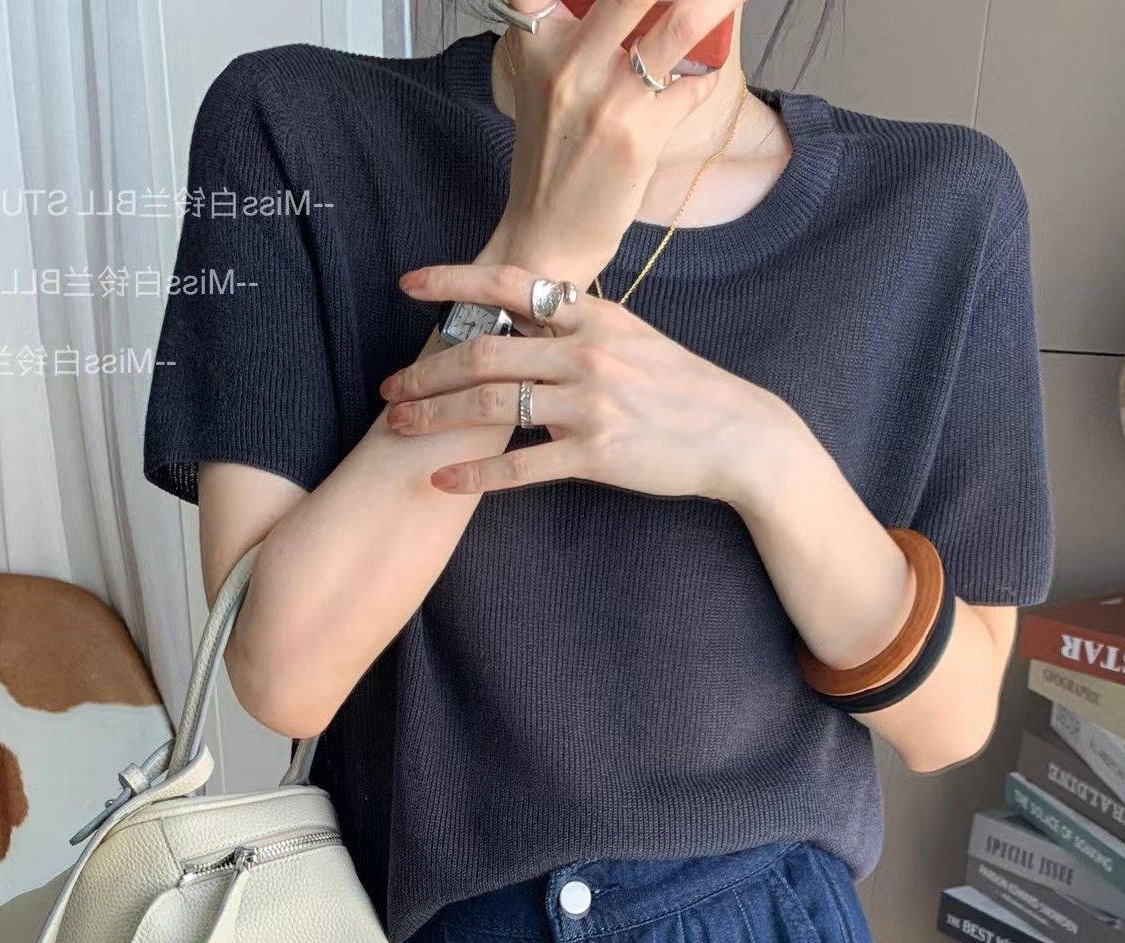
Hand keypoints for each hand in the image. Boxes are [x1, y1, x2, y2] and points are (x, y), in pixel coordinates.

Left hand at [386, 260, 802, 506]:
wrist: (736, 433)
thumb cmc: (681, 388)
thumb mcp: (632, 337)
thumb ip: (577, 326)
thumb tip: (523, 318)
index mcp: (593, 315)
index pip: (512, 286)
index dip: (455, 281)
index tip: (409, 284)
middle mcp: (586, 352)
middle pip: (485, 353)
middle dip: (426, 371)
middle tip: (387, 388)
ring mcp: (590, 403)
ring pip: (492, 406)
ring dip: (436, 417)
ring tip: (398, 429)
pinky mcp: (596, 454)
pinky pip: (521, 465)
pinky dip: (476, 474)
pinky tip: (441, 480)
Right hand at [487, 0, 745, 283]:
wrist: (544, 240)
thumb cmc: (551, 160)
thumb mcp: (543, 83)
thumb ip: (570, 33)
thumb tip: (634, 9)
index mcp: (535, 41)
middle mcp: (566, 61)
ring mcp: (604, 98)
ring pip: (677, 23)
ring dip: (713, 3)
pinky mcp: (638, 135)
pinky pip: (693, 82)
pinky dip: (706, 72)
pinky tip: (702, 71)